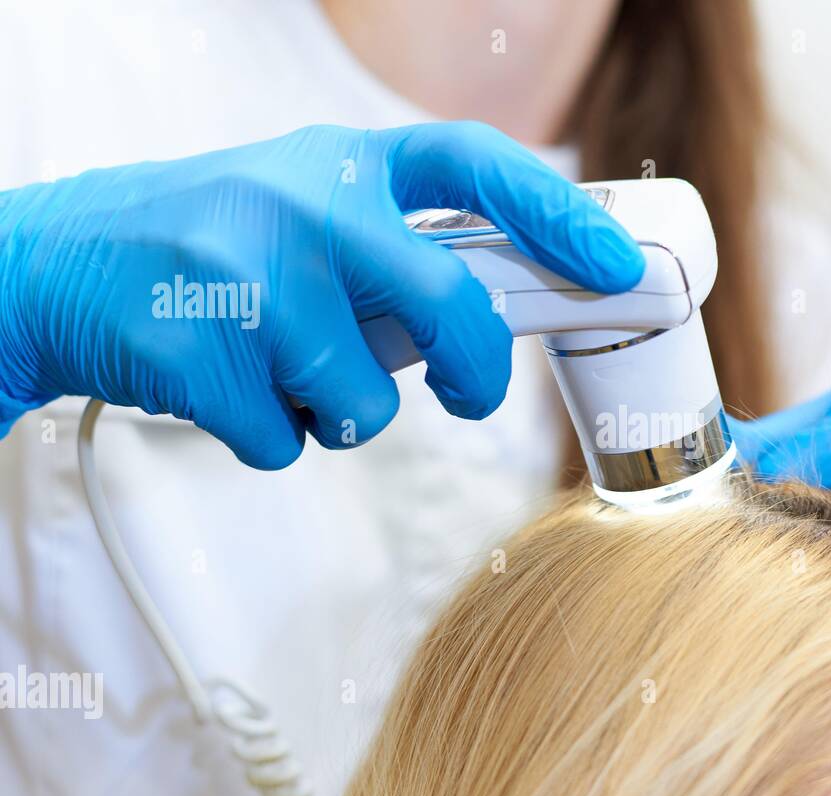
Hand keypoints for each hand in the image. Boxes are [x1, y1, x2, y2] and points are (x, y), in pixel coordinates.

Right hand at [0, 122, 644, 467]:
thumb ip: (394, 247)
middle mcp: (301, 205)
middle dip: (477, 367)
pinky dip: (272, 436)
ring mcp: (248, 278)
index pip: (473, 163)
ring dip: (338, 410)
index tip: (617, 263)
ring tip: (278, 367)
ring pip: (365, 398)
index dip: (559, 212)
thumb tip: (505, 307)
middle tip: (474, 396)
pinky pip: (289, 442)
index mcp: (338, 161)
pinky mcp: (202, 357)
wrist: (52, 269)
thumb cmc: (205, 245)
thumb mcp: (302, 209)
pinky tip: (225, 387)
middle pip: (449, 300)